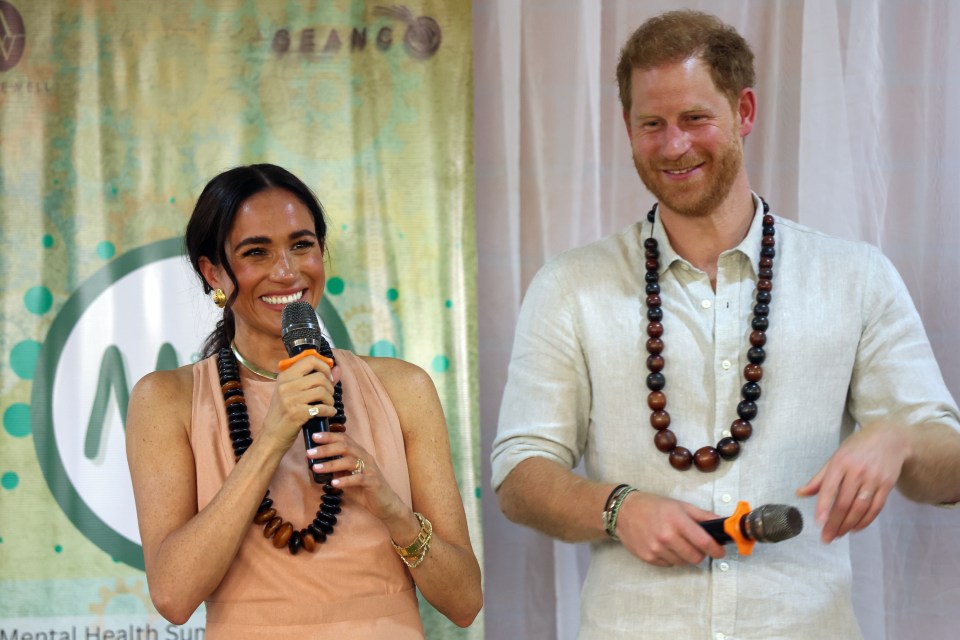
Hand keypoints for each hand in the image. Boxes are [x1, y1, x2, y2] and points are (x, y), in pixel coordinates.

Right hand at [259, 355, 336, 450]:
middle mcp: (286, 385)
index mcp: (285, 376)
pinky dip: (329, 411)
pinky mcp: (296, 413)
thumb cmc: (284, 412)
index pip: (310, 359)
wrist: (272, 436)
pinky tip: (329, 413)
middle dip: (330, 387)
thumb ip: (316, 379)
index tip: (328, 377)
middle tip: (329, 396)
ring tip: (329, 405)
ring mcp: (290, 399)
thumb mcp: (294, 392)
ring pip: (322, 391)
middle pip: (320, 376)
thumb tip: (337, 369)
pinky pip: (321, 407)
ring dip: (331, 399)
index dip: (324, 366)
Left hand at [307, 432, 407, 524]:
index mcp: (359, 453)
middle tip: (310, 452)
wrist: (385, 503)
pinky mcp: (373, 482)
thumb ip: (334, 470)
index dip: (329, 436)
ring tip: (316, 468)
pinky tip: (334, 483)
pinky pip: (358, 479)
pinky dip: (345, 480)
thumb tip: (314, 463)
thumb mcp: (346, 477)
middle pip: (345, 447)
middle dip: (326, 448)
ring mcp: (370, 469)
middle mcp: (365, 457)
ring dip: (331, 464)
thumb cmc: (364, 489)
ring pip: (350, 461)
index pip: (344, 439)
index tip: (314, 437)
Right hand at [615, 492, 725, 565]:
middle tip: (697, 546)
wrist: (623, 511)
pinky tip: (665, 546)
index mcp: (677, 521)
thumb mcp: (679, 505)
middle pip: (695, 557)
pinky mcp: (648, 558)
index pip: (704, 542)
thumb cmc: (653, 506)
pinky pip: (669, 564)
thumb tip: (722, 524)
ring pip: (683, 562)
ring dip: (685, 556)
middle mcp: (666, 537)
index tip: (720, 551)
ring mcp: (656, 549)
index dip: (716, 549)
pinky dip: (671, 558)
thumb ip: (702, 516)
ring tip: (677, 543)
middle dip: (701, 554)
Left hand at [796, 421, 909, 542]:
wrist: (890, 438)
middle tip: (827, 538)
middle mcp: (857, 471)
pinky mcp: (887, 485)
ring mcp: (874, 479)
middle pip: (844, 502)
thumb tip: (800, 493)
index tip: (818, 524)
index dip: (823, 507)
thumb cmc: (857, 449)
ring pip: (860, 508)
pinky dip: (865, 521)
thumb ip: (819, 478)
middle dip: (834, 523)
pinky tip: (855, 528)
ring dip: (848, 525)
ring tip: (838, 535)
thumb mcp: (835, 458)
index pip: (829, 489)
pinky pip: (876, 508)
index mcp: (840, 463)